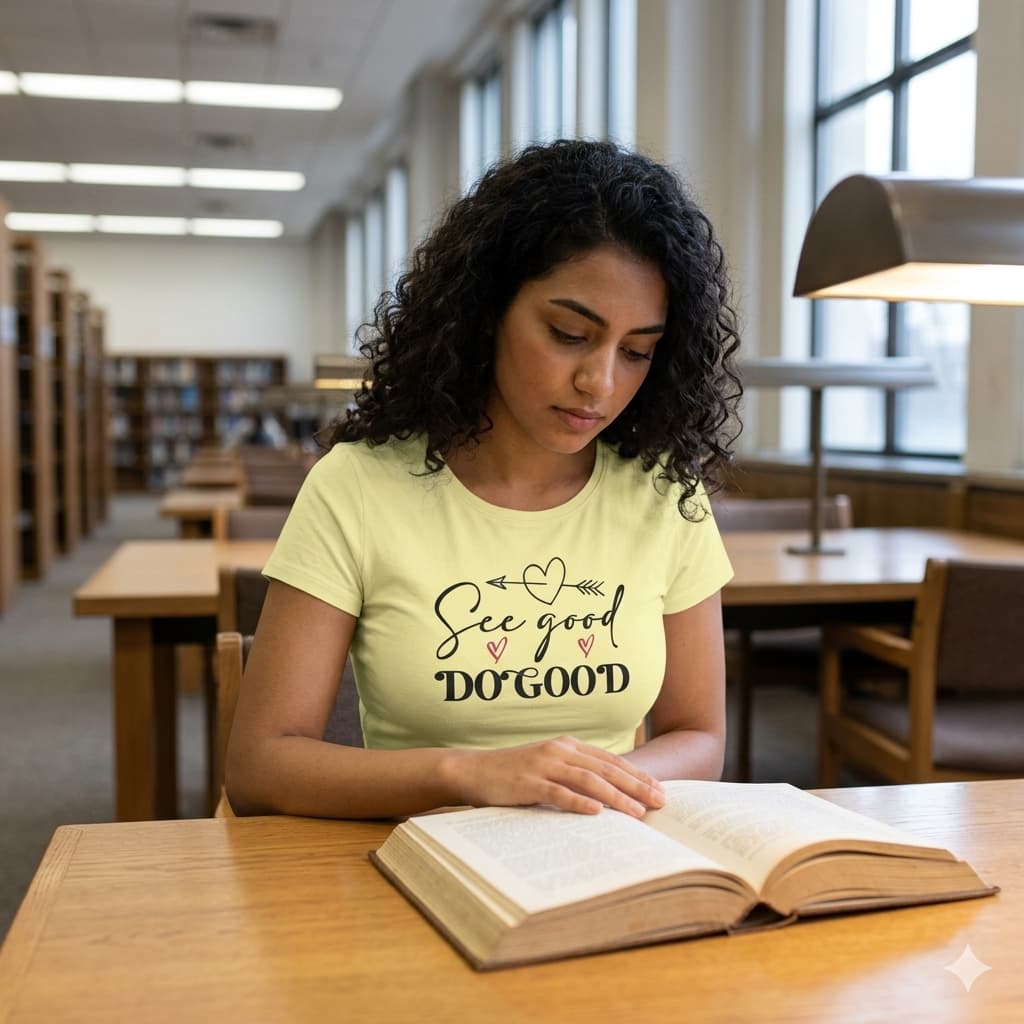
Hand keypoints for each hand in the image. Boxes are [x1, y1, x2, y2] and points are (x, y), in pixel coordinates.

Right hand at [444, 736, 665, 817]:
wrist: (473, 770)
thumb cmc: (512, 773)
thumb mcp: (547, 767)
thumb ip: (574, 774)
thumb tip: (606, 795)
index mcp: (567, 746)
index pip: (610, 761)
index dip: (637, 774)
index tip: (659, 789)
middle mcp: (560, 751)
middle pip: (606, 769)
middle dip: (637, 786)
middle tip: (660, 802)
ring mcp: (544, 765)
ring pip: (589, 781)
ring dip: (616, 797)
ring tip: (637, 812)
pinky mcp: (529, 782)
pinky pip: (559, 793)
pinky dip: (579, 803)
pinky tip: (597, 813)